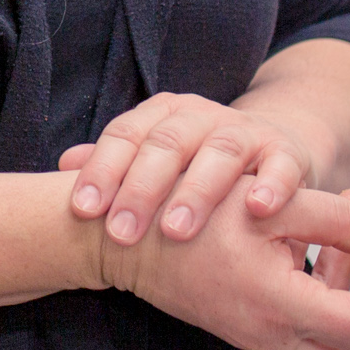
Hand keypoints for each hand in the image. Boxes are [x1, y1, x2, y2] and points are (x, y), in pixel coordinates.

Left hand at [60, 91, 327, 248]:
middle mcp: (201, 116)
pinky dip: (273, 185)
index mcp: (161, 115)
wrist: (273, 147)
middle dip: (141, 190)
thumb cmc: (198, 165)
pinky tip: (258, 210)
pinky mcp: (287, 153)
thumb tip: (62, 165)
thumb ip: (114, 163)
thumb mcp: (156, 161)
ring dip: (197, 192)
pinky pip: (282, 166)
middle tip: (121, 233)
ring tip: (176, 231)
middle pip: (166, 145)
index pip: (124, 136)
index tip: (82, 210)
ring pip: (219, 153)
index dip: (102, 171)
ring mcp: (245, 132)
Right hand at [93, 185, 349, 349]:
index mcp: (281, 305)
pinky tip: (317, 248)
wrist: (124, 241)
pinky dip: (325, 301)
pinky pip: (305, 334)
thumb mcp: (269, 203)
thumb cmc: (188, 213)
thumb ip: (336, 220)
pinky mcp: (249, 328)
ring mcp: (260, 337)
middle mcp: (272, 334)